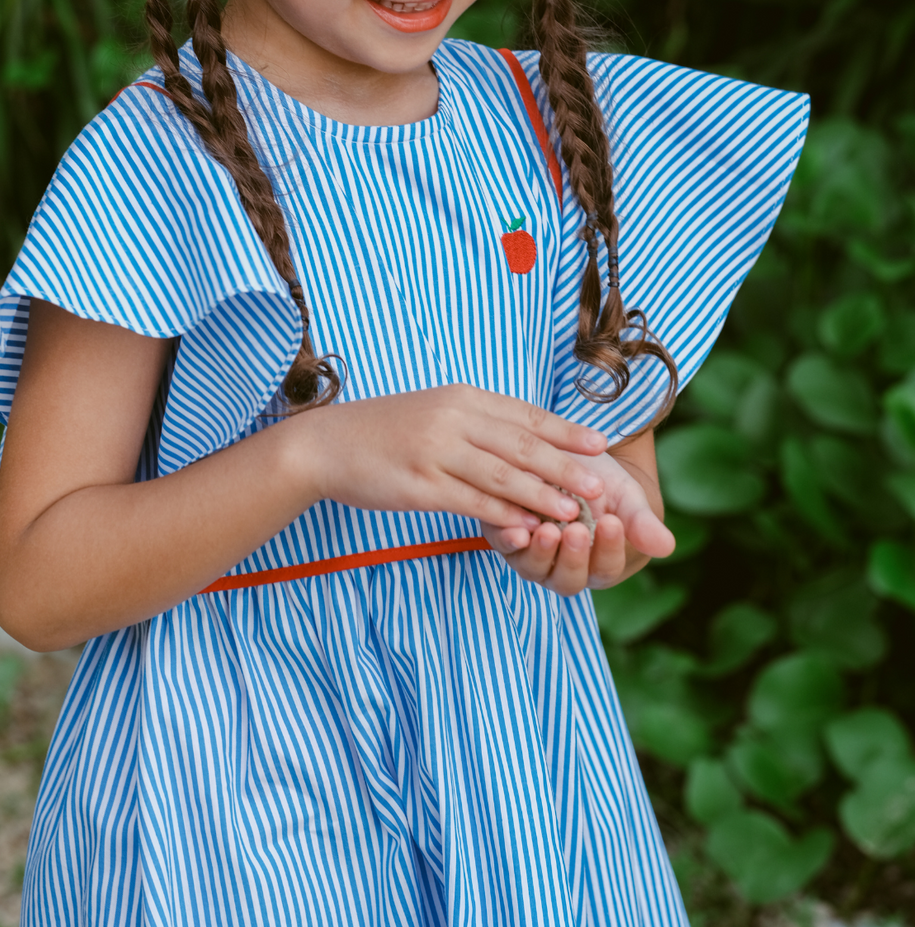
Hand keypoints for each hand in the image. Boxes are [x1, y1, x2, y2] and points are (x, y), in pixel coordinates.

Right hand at [293, 383, 607, 531]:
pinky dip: (503, 516)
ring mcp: (436, 451)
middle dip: (565, 467)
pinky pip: (472, 502)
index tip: (599, 445)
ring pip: (502, 476)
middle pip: (522, 445)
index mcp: (462, 397)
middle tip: (599, 486)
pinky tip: (527, 528)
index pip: (525, 415)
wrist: (327, 444)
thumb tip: (526, 438)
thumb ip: (477, 422)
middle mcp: (453, 420)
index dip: (565, 432)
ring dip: (542, 496)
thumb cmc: (385, 430)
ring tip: (573, 512)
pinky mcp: (420, 485)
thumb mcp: (435, 411)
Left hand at [480, 434, 675, 594]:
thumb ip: (643, 523)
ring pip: (535, 568)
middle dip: (574, 556)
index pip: (606, 568)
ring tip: (548, 529)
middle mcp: (564, 569)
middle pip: (569, 579)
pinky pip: (504, 546)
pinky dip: (508, 539)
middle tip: (577, 531)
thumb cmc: (608, 486)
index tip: (612, 523)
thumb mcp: (627, 498)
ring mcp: (533, 558)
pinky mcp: (506, 537)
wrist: (572, 463)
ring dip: (541, 552)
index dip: (609, 549)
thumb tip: (667, 546)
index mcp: (600, 566)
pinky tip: (514, 526)